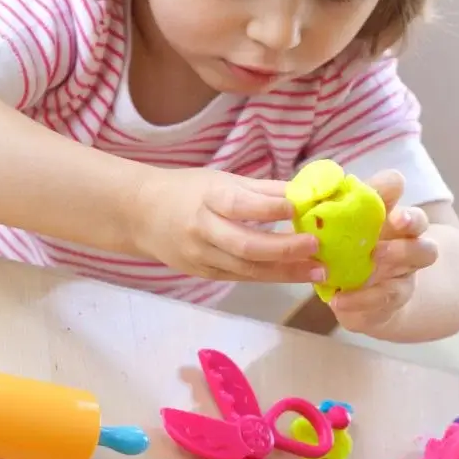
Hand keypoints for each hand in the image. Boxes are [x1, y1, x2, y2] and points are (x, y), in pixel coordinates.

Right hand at [136, 167, 323, 283]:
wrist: (141, 215)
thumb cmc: (187, 191)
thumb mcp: (221, 180)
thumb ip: (263, 190)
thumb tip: (306, 192)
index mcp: (207, 199)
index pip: (241, 206)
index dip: (271, 208)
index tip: (300, 209)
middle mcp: (203, 230)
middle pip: (246, 246)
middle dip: (285, 249)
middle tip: (317, 247)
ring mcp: (201, 257)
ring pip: (247, 270)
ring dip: (285, 272)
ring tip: (317, 270)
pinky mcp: (203, 274)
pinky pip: (241, 277)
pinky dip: (269, 276)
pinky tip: (293, 273)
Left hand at [330, 171, 437, 334]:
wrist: (354, 301)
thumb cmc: (339, 256)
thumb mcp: (326, 237)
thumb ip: (318, 220)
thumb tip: (299, 200)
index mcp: (379, 211)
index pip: (393, 187)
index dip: (390, 185)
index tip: (381, 188)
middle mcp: (401, 234)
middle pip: (419, 219)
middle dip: (411, 217)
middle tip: (398, 220)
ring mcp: (406, 264)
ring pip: (424, 252)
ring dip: (399, 252)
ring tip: (373, 259)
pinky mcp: (398, 293)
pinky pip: (388, 294)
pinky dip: (363, 297)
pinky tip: (340, 299)